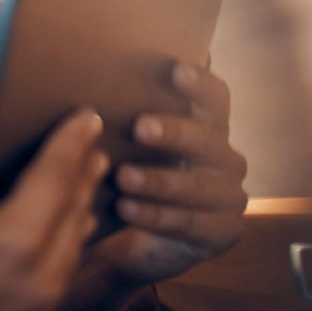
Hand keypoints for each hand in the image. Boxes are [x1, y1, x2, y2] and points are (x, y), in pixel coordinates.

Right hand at [0, 62, 108, 310]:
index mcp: (14, 244)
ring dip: (76, 214)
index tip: (87, 116)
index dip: (72, 142)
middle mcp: (36, 284)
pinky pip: (54, 280)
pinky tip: (53, 237)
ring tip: (80, 186)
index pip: (56, 178)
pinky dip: (59, 249)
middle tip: (92, 145)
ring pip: (69, 252)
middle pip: (73, 216)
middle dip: (82, 176)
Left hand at [92, 61, 247, 285]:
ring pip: (198, 184)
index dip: (201, 84)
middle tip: (140, 126)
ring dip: (159, 181)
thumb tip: (82, 73)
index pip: (214, 99)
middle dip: (174, 132)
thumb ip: (121, 113)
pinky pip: (191, 222)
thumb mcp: (122, 145)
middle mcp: (224, 157)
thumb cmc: (126, 174)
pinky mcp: (224, 231)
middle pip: (206, 138)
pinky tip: (126, 209)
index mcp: (207, 126)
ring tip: (123, 177)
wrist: (135, 240)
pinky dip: (156, 216)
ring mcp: (229, 196)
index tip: (177, 70)